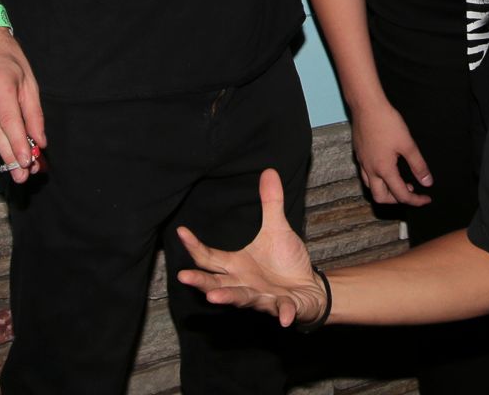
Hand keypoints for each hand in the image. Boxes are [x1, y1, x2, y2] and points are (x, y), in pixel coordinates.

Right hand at [0, 29, 44, 182]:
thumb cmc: (7, 57)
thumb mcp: (29, 80)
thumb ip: (34, 112)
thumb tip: (39, 140)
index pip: (9, 122)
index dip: (18, 145)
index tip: (27, 162)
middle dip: (10, 157)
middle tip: (21, 176)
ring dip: (2, 151)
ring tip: (18, 165)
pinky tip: (3, 144)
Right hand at [177, 169, 326, 326]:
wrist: (307, 289)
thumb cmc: (284, 262)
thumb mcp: (277, 229)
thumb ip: (270, 203)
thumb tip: (269, 170)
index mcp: (236, 265)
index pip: (210, 257)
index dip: (195, 246)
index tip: (181, 231)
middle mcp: (243, 283)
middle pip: (216, 281)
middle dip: (200, 280)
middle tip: (183, 276)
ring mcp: (261, 297)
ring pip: (241, 298)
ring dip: (228, 297)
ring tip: (213, 296)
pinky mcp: (283, 306)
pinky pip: (283, 310)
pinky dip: (284, 313)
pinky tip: (285, 318)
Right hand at [352, 98, 432, 205]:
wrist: (366, 106)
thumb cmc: (387, 122)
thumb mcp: (408, 144)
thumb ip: (418, 165)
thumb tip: (427, 182)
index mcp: (384, 170)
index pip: (401, 195)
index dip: (416, 200)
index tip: (426, 199)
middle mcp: (370, 170)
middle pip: (381, 198)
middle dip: (397, 200)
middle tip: (411, 192)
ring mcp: (363, 163)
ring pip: (371, 188)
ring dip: (386, 191)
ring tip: (400, 181)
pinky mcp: (359, 154)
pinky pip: (366, 175)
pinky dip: (377, 180)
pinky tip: (386, 168)